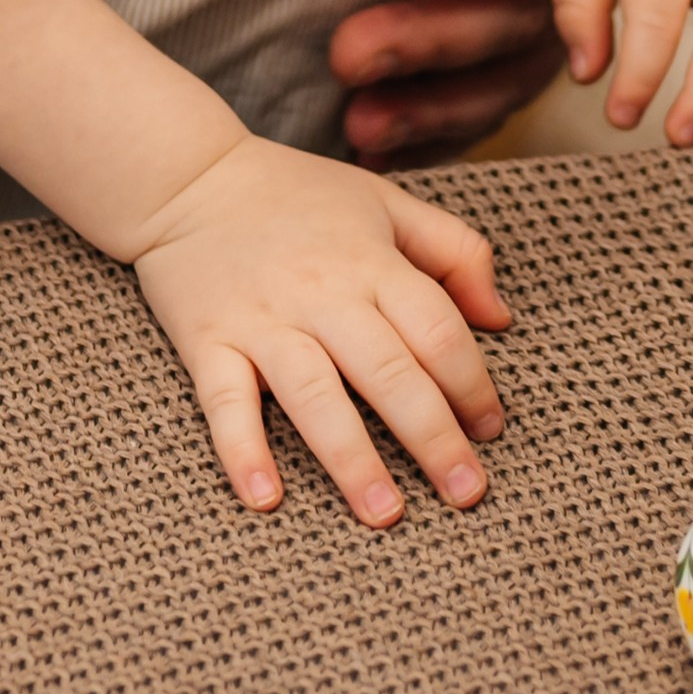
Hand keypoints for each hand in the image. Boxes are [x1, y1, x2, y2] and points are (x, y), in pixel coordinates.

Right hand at [131, 133, 509, 520]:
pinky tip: (267, 499)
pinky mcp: (207, 342)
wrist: (191, 180)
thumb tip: (501, 318)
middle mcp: (320, 291)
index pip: (434, 326)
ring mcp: (262, 320)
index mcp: (370, 259)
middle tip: (466, 494)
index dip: (470, 381)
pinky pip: (224, 403)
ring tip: (385, 513)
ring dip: (351, 458)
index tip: (492, 430)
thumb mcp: (387, 203)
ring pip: (314, 395)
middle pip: (386, 369)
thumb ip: (454, 251)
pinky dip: (243, 450)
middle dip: (431, 436)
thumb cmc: (300, 197)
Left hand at [329, 0, 611, 167]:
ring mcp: (557, 6)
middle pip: (521, 18)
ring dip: (432, 104)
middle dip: (434, 39)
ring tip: (356, 120)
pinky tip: (373, 144)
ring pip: (506, 73)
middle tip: (348, 51)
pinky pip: (486, 93)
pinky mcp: (518, 32)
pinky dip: (437, 127)